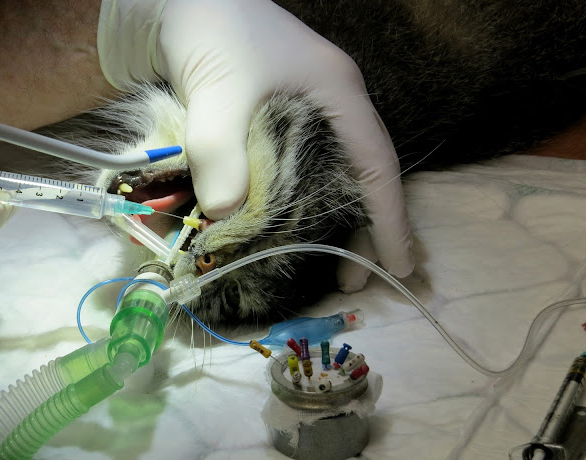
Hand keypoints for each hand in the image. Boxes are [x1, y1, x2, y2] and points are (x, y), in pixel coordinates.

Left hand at [98, 0, 412, 283]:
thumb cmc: (212, 28)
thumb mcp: (219, 90)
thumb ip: (221, 153)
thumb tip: (226, 220)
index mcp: (338, 94)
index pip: (377, 166)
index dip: (390, 219)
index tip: (399, 266)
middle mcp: (331, 107)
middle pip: (361, 178)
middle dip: (362, 231)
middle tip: (352, 279)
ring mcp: (305, 114)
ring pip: (332, 178)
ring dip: (331, 223)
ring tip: (327, 266)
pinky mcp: (274, 122)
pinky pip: (299, 172)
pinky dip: (297, 206)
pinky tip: (287, 231)